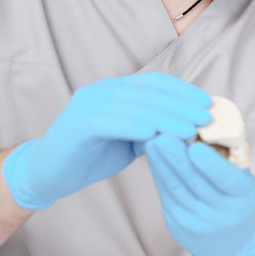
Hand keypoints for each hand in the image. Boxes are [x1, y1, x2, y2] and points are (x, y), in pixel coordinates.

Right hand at [2, 73, 210, 209]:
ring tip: (189, 130)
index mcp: (115, 89)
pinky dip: (133, 126)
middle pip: (148, 92)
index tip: (207, 103)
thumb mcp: (130, 140)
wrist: (47, 173)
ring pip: (134, 106)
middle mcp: (102, 91)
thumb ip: (153, 130)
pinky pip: (109, 122)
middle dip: (181, 104)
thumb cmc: (92, 155)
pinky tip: (154, 134)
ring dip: (165, 117)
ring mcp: (88, 105)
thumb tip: (190, 129)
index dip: (182, 90)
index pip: (155, 82)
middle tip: (205, 117)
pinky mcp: (77, 126)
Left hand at [145, 134, 254, 255]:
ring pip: (177, 189)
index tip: (195, 146)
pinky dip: (158, 174)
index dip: (211, 164)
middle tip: (164, 134)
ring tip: (152, 140)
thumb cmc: (237, 198)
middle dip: (177, 158)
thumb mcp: (244, 179)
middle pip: (196, 183)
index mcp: (245, 197)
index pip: (227, 181)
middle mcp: (223, 214)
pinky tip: (153, 157)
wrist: (230, 242)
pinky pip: (166, 196)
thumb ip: (229, 158)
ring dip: (162, 163)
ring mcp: (199, 224)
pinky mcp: (178, 227)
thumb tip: (204, 127)